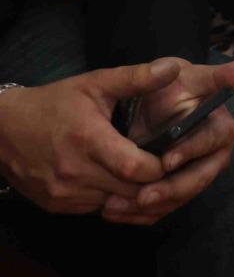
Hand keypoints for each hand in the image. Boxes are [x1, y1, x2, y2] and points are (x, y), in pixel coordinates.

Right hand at [0, 61, 185, 216]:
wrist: (3, 130)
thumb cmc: (54, 104)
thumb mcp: (95, 83)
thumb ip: (136, 77)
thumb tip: (174, 67)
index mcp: (87, 139)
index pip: (135, 167)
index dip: (161, 166)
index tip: (173, 155)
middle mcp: (74, 173)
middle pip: (131, 191)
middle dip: (155, 182)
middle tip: (169, 168)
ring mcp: (64, 194)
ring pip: (116, 204)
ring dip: (135, 193)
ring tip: (149, 175)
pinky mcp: (57, 206)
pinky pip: (97, 209)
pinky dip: (114, 199)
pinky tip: (121, 182)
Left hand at [110, 58, 233, 223]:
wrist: (147, 104)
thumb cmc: (173, 86)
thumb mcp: (192, 77)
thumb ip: (220, 75)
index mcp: (220, 128)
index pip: (213, 141)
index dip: (192, 150)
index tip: (167, 160)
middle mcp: (212, 156)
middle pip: (198, 179)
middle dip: (171, 190)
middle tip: (143, 197)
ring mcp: (193, 176)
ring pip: (178, 199)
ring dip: (150, 207)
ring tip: (114, 207)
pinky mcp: (174, 193)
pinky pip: (160, 210)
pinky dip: (136, 215)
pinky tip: (112, 211)